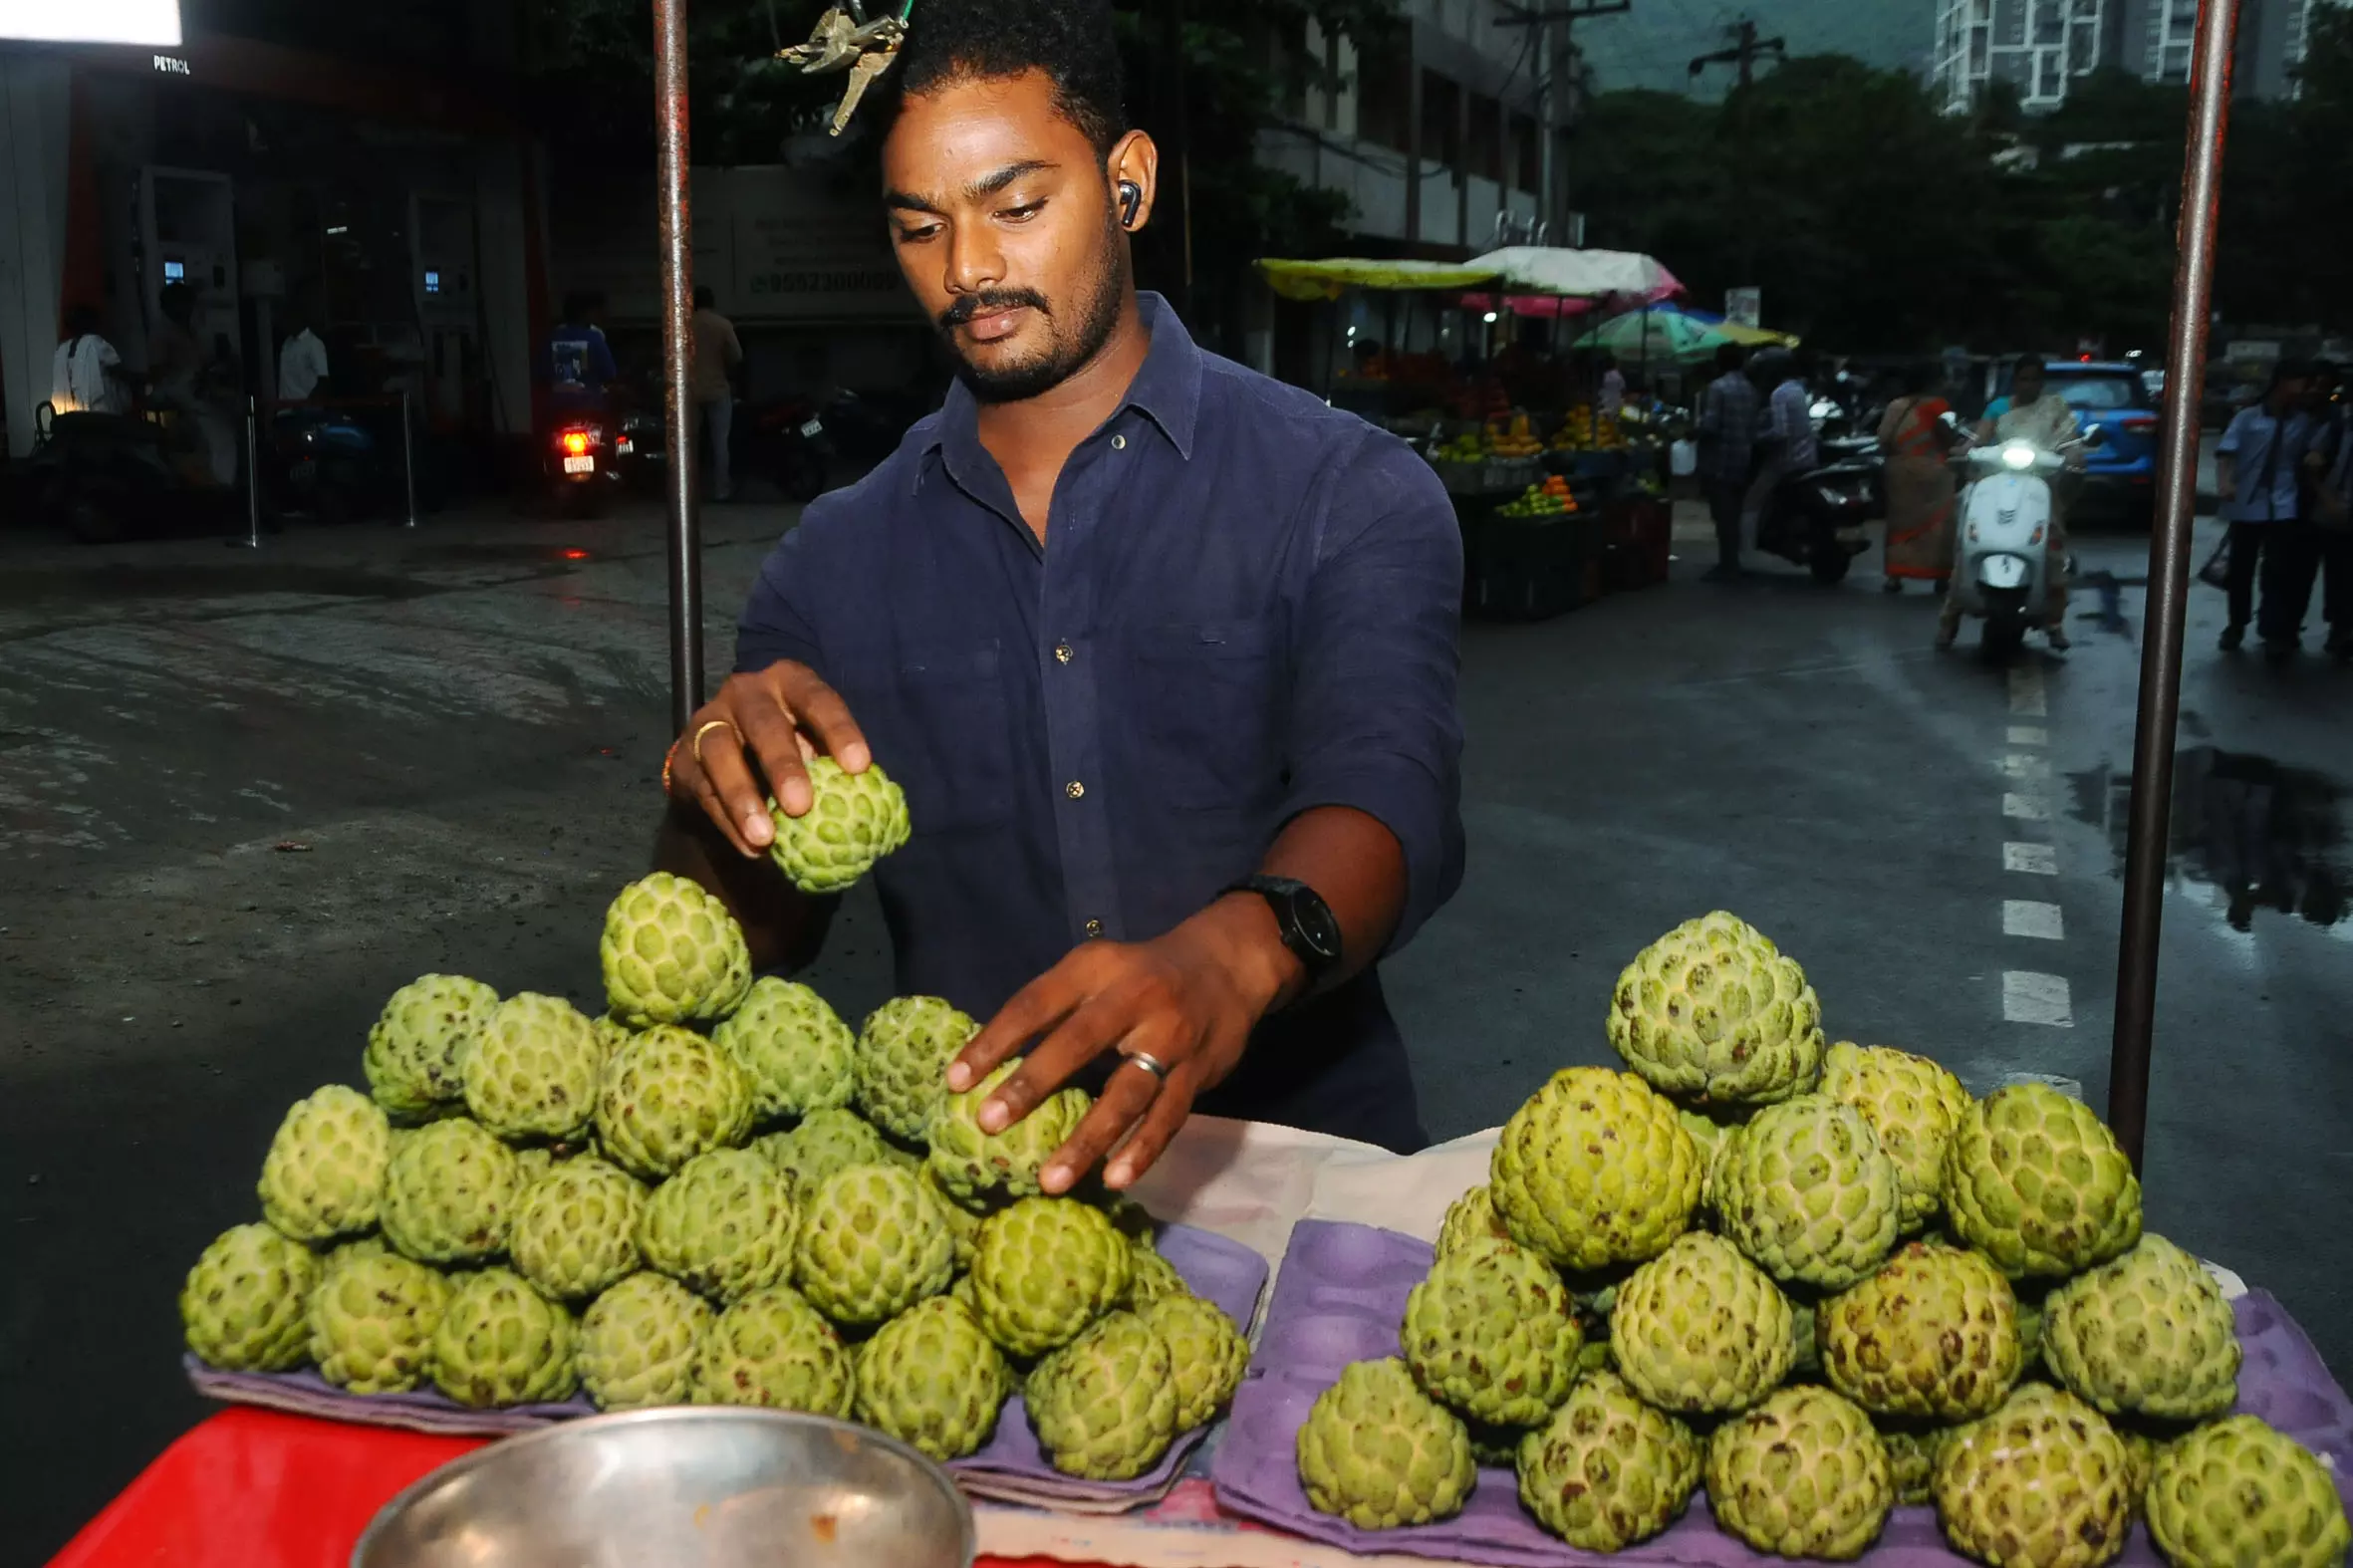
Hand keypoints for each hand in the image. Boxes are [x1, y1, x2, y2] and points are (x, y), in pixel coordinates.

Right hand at [664, 661, 869, 857]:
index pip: (818, 699)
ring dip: (743, 797)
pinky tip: (750, 848)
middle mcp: (747, 693)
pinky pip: (704, 789)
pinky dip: (727, 821)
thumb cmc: (791, 743)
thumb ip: (834, 763)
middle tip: (801, 805)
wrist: (725, 746)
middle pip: (764, 724)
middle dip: (783, 764)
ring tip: (765, 837)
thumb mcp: (814, 739)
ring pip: (721, 752)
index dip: (838, 730)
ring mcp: (710, 720)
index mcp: (790, 682)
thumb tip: (873, 805)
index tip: (859, 766)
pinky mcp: (686, 755)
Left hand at [946, 897, 1299, 1192]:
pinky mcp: (1198, 1073)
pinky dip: (1142, 1150)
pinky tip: (1115, 1178)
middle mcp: (1134, 999)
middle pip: (1078, 1042)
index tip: (954, 1081)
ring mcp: (1170, 1038)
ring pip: (1127, 1093)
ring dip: (1087, 1139)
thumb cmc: (1141, 974)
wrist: (1227, 965)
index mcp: (1096, 969)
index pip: (1035, 1003)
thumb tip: (990, 1061)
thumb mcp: (1096, 969)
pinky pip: (1168, 1117)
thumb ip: (1053, 1006)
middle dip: (1032, 1084)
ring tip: (1051, 1179)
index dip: (993, 1041)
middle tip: (989, 1123)